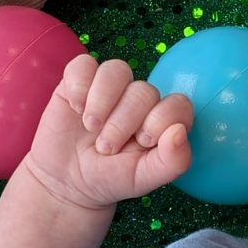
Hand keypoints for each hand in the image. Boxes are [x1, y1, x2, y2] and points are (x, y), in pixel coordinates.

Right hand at [24, 55, 193, 211]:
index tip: (142, 142)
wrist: (67, 182)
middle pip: (143, 91)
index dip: (161, 119)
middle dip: (123, 122)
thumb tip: (179, 131)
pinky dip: (79, 85)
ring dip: (103, 100)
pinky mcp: (79, 81)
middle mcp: (139, 100)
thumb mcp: (143, 179)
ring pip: (117, 71)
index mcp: (161, 120)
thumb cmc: (110, 179)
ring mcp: (110, 87)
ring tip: (91, 126)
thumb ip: (173, 161)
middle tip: (106, 148)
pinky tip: (75, 108)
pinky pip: (83, 64)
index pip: (177, 104)